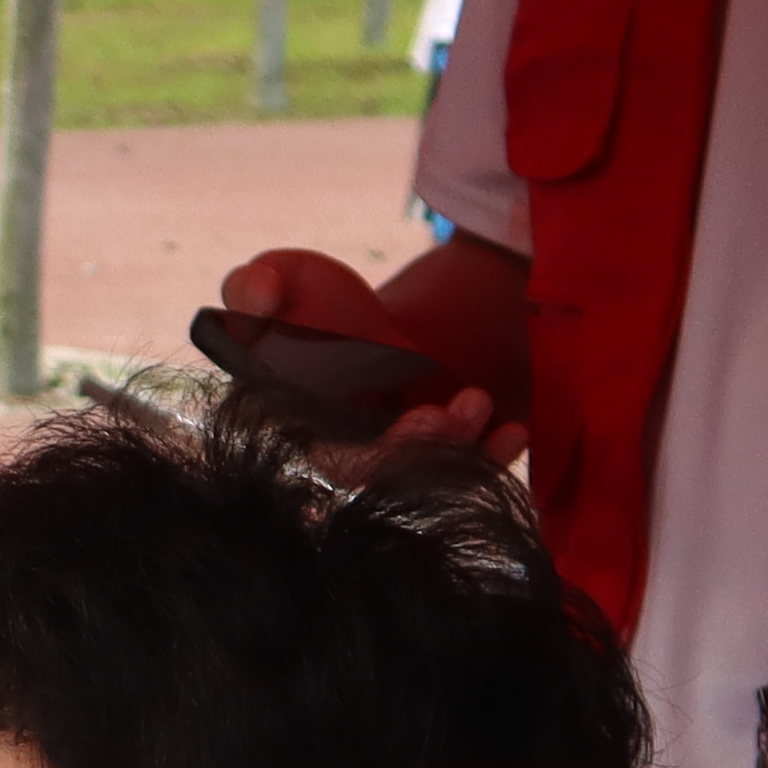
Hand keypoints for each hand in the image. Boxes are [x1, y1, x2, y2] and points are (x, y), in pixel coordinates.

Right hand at [210, 247, 503, 464]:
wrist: (376, 324)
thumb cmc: (315, 302)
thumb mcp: (282, 278)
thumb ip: (254, 284)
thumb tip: (253, 298)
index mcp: (290, 429)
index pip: (328, 467)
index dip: (376, 459)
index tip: (420, 417)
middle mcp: (335, 460)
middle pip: (380, 487)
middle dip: (423, 455)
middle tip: (454, 410)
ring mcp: (382, 470)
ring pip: (421, 489)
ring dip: (460, 457)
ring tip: (478, 400)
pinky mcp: (425, 467)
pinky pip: (456, 483)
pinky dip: (488, 463)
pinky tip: (514, 431)